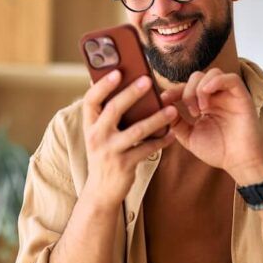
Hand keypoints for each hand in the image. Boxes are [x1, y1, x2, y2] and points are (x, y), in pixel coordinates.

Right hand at [82, 70, 176, 208]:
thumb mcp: (98, 134)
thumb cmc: (104, 154)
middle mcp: (96, 136)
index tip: (117, 71)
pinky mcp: (124, 165)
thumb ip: (106, 114)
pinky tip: (172, 134)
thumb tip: (118, 82)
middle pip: (114, 109)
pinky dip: (161, 141)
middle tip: (148, 80)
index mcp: (89, 125)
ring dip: (156, 119)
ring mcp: (110, 151)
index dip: (102, 85)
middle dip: (131, 93)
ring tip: (171, 110)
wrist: (101, 191)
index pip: (90, 100)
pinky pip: (147, 149)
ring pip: (136, 130)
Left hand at [160, 68, 262, 184]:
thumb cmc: (217, 151)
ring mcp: (229, 95)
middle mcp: (217, 96)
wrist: (239, 163)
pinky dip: (216, 81)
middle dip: (188, 91)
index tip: (163, 100)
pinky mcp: (242, 96)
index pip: (186, 87)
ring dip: (201, 88)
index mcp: (204, 103)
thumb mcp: (189, 136)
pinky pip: (231, 78)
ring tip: (201, 109)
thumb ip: (176, 122)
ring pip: (212, 73)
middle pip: (197, 76)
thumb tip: (163, 107)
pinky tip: (208, 94)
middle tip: (191, 112)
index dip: (173, 91)